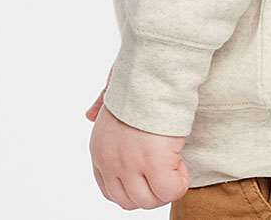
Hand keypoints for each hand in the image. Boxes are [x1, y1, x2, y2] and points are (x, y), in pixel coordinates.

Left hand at [88, 73, 190, 209]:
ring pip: (149, 200)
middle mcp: (111, 161)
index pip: (110, 189)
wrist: (153, 69)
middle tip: (166, 168)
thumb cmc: (137, 76)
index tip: (150, 169)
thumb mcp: (111, 90)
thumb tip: (89, 113)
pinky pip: (170, 191)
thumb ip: (100, 103)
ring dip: (165, 187)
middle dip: (150, 190)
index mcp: (99, 147)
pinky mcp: (155, 163)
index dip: (134, 183)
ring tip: (175, 162)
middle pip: (130, 201)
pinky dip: (179, 181)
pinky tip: (181, 160)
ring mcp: (130, 165)